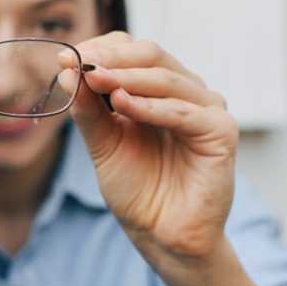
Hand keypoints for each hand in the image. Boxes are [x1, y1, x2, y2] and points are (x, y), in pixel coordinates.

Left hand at [63, 31, 238, 263]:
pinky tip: (121, 104)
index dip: (100, 50)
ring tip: (93, 78)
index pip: (133, 52)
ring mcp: (206, 109)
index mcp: (157, 91)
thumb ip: (88, 110)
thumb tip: (67, 73)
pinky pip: (183, 111)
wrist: (162, 235)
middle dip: (110, 58)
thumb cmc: (137, 191)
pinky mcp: (221, 131)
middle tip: (78, 63)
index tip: (65, 59)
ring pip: (166, 78)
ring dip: (126, 77)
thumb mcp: (103, 145)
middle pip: (151, 56)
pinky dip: (150, 106)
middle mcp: (185, 93)